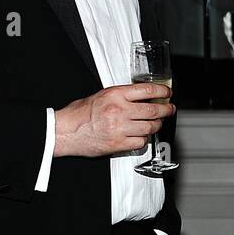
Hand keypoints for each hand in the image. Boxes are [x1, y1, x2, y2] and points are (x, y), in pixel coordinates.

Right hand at [54, 83, 173, 157]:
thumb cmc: (79, 113)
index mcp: (115, 94)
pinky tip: (139, 136)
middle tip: (169, 110)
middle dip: (166, 110)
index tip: (168, 93)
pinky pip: (140, 142)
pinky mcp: (118, 144)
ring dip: (155, 126)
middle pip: (153, 111)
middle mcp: (119, 110)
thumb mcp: (101, 95)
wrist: (64, 131)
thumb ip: (122, 96)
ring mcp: (119, 128)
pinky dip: (143, 140)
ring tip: (155, 124)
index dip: (163, 92)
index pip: (148, 90)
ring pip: (149, 128)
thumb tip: (142, 97)